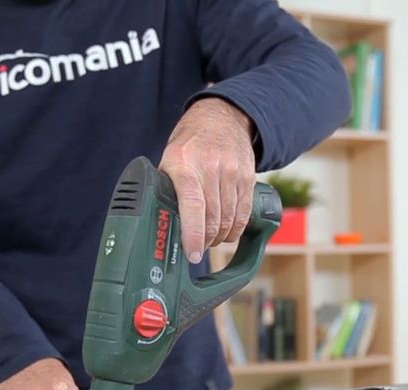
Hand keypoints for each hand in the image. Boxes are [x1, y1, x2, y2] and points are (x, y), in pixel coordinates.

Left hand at [160, 97, 255, 263]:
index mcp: (183, 164)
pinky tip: (227, 233)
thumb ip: (167, 189)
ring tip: (209, 241)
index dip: (193, 235)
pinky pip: (244, 213)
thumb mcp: (169, 160)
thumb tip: (159, 224)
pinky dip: (235, 229)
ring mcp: (232, 172)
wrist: (221, 117)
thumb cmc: (190, 144)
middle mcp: (210, 167)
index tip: (192, 254)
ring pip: (229, 220)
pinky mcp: (248, 177)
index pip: (192, 206)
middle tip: (196, 249)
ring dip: (218, 238)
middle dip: (204, 242)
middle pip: (212, 218)